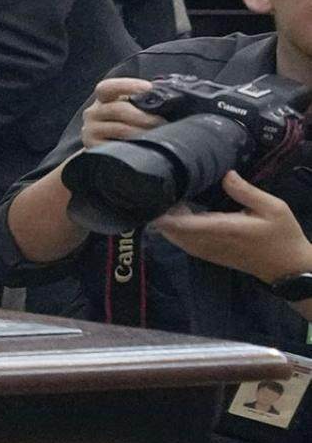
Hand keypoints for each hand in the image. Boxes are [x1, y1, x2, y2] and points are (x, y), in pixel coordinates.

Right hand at [79, 73, 162, 146]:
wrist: (109, 145)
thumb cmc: (126, 123)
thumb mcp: (129, 107)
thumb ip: (141, 100)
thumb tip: (165, 98)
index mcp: (103, 98)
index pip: (107, 87)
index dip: (127, 85)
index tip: (148, 88)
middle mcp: (93, 113)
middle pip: (117, 109)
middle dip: (142, 115)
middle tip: (160, 120)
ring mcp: (91, 130)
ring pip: (119, 128)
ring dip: (141, 131)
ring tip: (156, 134)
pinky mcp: (94, 147)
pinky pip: (116, 146)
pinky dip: (132, 145)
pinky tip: (141, 145)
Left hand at [151, 172, 311, 284]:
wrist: (287, 267)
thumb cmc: (282, 235)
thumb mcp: (273, 208)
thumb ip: (246, 192)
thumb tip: (226, 174)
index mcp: (224, 229)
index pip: (183, 224)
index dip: (164, 214)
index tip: (155, 196)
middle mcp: (210, 242)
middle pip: (172, 232)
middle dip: (163, 214)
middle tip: (162, 191)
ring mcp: (208, 252)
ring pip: (176, 239)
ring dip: (168, 223)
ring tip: (169, 199)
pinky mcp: (209, 255)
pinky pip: (184, 244)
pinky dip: (176, 231)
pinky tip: (179, 215)